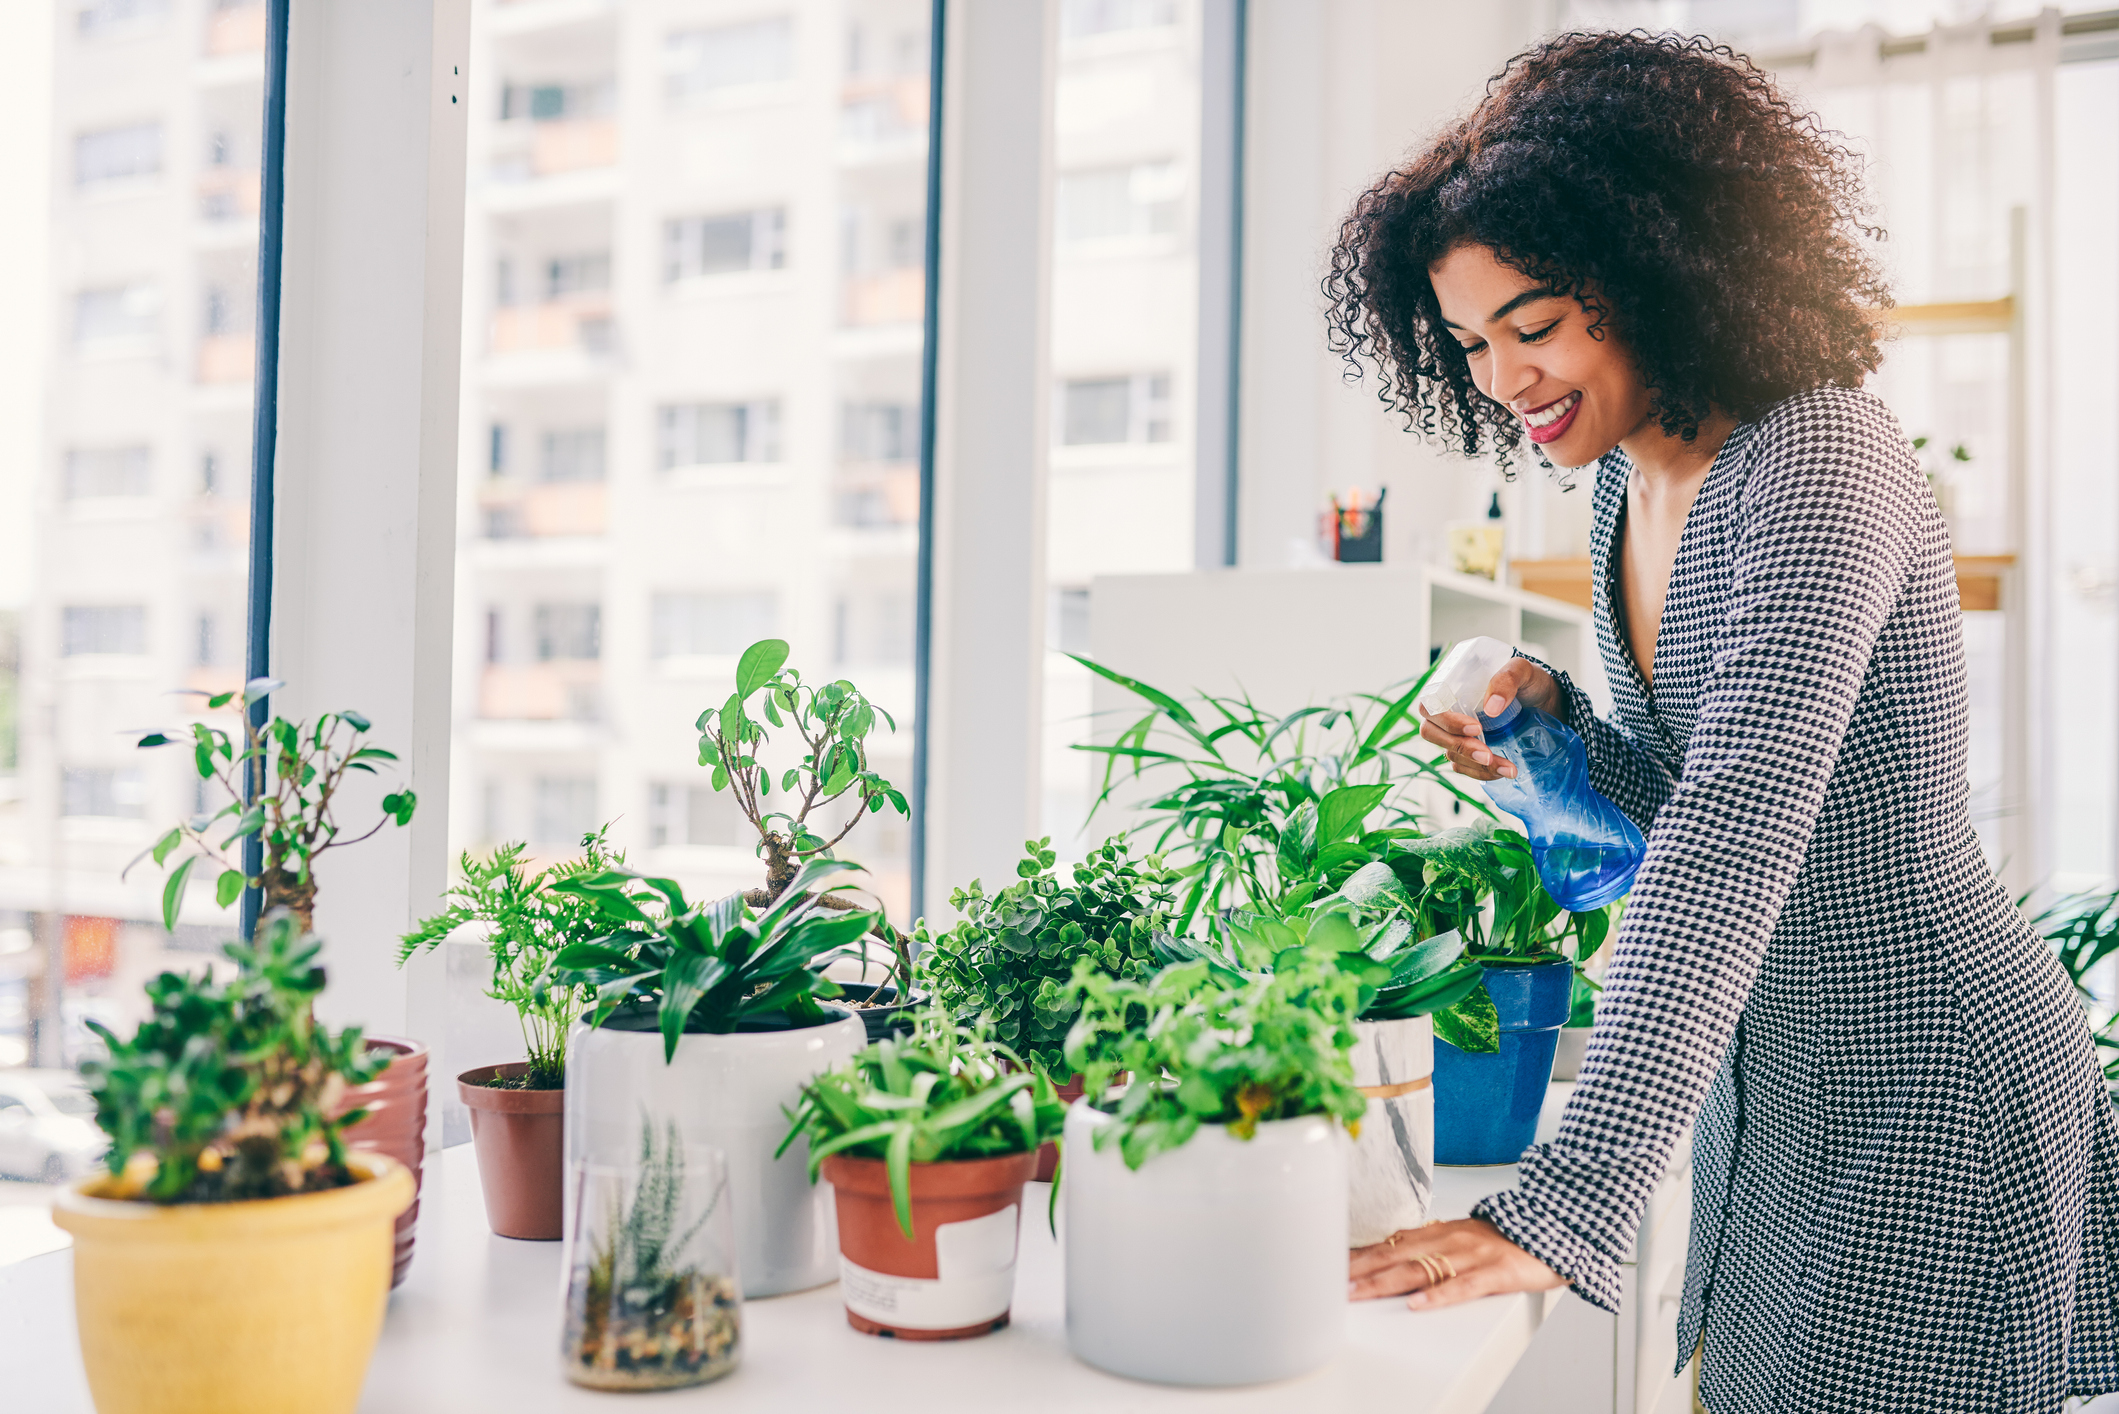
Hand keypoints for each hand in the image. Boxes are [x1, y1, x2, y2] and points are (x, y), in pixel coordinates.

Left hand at [1348, 1218, 1566, 1310]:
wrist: (1556, 1228)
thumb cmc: (1503, 1239)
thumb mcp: (1460, 1238)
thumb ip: (1428, 1246)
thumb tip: (1389, 1258)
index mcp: (1439, 1232)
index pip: (1389, 1243)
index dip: (1358, 1256)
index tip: (1329, 1266)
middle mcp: (1450, 1239)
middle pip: (1396, 1255)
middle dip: (1361, 1270)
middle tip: (1332, 1282)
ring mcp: (1473, 1254)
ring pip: (1421, 1269)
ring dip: (1385, 1282)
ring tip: (1359, 1293)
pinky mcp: (1497, 1271)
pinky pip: (1464, 1285)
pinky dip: (1440, 1295)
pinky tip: (1419, 1304)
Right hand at [1417, 658, 1560, 780]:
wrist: (1550, 703)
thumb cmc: (1530, 682)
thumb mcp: (1522, 671)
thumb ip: (1507, 680)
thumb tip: (1491, 708)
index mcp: (1452, 689)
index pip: (1430, 707)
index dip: (1446, 720)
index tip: (1476, 728)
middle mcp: (1449, 712)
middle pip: (1432, 734)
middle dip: (1460, 747)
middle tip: (1488, 755)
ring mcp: (1458, 734)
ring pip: (1451, 754)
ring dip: (1477, 766)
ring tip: (1508, 769)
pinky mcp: (1470, 752)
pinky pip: (1464, 768)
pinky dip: (1482, 774)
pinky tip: (1504, 772)